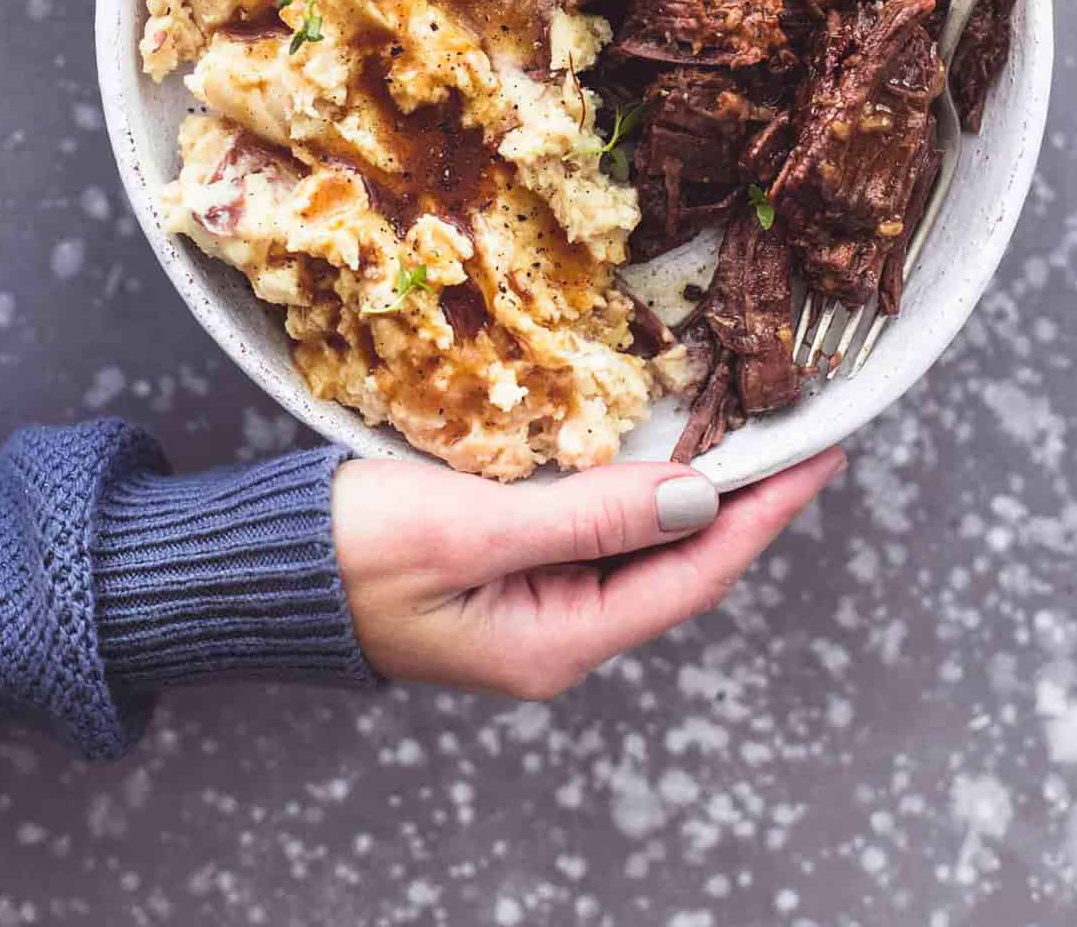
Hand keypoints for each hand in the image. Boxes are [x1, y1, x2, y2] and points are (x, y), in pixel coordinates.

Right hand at [331, 447, 843, 698]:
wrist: (257, 570)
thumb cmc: (349, 553)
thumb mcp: (471, 529)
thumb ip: (587, 515)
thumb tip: (696, 497)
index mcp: (556, 641)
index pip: (693, 573)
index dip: (763, 513)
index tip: (819, 458)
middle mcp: (556, 634)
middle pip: (679, 566)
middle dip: (744, 503)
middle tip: (797, 435)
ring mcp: (532, 606)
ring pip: (642, 548)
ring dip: (694, 496)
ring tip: (748, 439)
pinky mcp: (507, 572)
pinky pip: (597, 534)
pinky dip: (637, 492)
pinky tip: (656, 457)